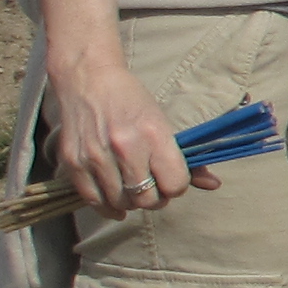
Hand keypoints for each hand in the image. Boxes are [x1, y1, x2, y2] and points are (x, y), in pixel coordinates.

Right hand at [41, 43, 208, 216]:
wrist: (88, 79)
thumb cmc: (131, 100)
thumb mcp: (163, 122)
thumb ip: (185, 157)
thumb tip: (214, 185)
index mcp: (153, 134)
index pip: (174, 183)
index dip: (177, 187)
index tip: (172, 181)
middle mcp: (125, 147)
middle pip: (147, 198)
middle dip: (156, 199)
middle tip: (154, 189)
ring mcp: (96, 156)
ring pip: (121, 202)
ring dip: (132, 203)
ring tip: (134, 192)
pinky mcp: (73, 162)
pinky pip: (92, 200)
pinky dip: (107, 208)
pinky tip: (116, 205)